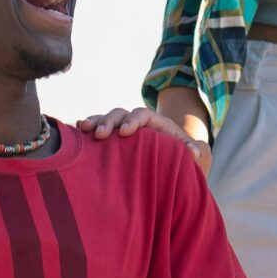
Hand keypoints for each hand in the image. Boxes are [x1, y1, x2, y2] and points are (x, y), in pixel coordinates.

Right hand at [77, 101, 210, 174]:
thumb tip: (193, 152)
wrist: (180, 164)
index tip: (125, 132)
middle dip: (109, 121)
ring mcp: (126, 132)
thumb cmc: (189, 160)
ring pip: (108, 119)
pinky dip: (90, 128)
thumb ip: (198, 153)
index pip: (144, 115)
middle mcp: (139, 125)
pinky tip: (77, 132)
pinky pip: (100, 130)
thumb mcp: (199, 157)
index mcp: (158, 125)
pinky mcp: (116, 142)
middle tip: (100, 135)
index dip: (134, 120)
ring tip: (83, 129)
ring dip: (95, 122)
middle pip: (121, 113)